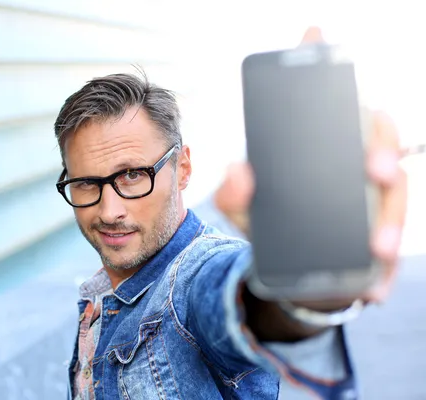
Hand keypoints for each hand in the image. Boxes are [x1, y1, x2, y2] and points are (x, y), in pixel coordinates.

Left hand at [215, 27, 407, 304]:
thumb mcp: (245, 213)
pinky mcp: (382, 232)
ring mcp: (371, 197)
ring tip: (376, 245)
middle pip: (372, 138)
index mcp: (316, 152)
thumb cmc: (271, 229)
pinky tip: (375, 283)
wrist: (292, 276)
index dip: (322, 65)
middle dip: (376, 148)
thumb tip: (238, 171)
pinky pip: (393, 238)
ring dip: (391, 217)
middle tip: (370, 171)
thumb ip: (235, 195)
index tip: (314, 32)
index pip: (325, 104)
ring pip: (395, 190)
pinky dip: (386, 262)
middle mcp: (349, 164)